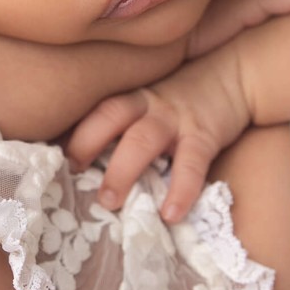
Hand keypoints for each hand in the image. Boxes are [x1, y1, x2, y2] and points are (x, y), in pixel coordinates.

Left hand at [63, 50, 252, 222]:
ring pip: (142, 140)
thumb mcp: (151, 102)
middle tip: (71, 176)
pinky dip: (180, 189)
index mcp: (132, 98)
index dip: (74, 132)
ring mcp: (176, 117)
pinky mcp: (205, 133)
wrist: (236, 75)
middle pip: (110, 118)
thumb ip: (127, 123)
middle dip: (86, 144)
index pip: (96, 111)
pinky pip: (191, 163)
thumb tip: (91, 163)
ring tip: (109, 202)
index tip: (54, 159)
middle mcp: (149, 103)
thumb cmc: (186, 97)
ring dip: (122, 170)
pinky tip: (171, 214)